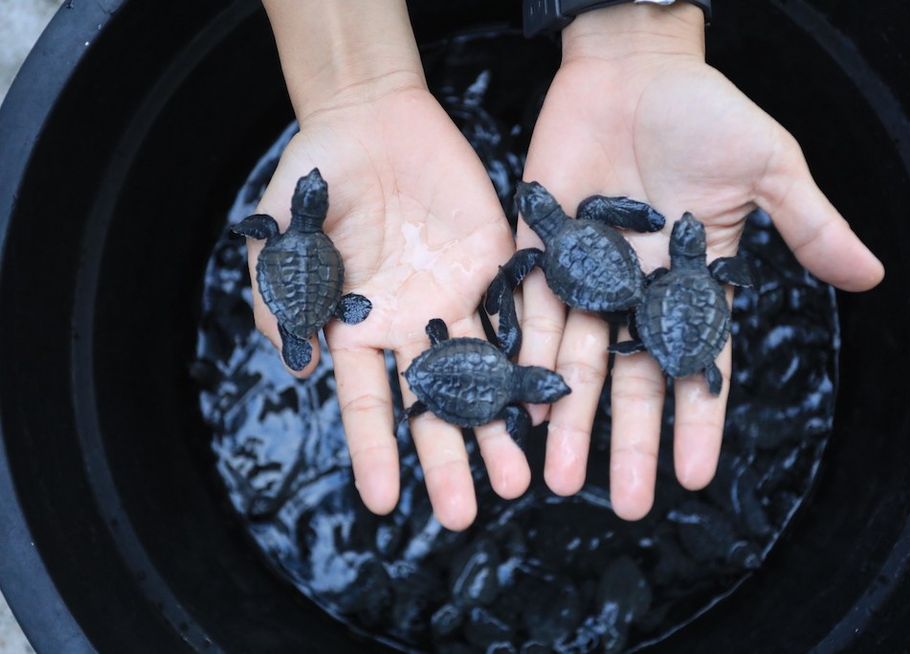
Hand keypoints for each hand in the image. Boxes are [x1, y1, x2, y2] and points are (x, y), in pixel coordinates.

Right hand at [248, 1, 521, 529]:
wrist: (372, 120)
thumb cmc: (317, 178)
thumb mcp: (283, 242)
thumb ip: (283, 306)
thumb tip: (300, 374)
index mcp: (357, 330)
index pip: (368, 404)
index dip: (375, 453)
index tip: (384, 504)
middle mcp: (410, 328)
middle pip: (432, 407)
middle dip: (450, 459)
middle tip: (469, 514)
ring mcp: (454, 301)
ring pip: (482, 376)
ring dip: (499, 426)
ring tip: (521, 476)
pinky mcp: (493, 268)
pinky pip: (517, 319)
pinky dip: (531, 361)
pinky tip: (547, 401)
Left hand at [518, 4, 883, 518]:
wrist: (629, 67)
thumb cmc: (704, 111)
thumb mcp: (767, 167)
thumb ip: (808, 224)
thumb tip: (872, 276)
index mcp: (693, 283)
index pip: (699, 366)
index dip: (697, 422)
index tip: (696, 477)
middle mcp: (637, 293)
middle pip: (632, 381)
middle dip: (628, 442)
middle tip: (624, 504)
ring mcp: (586, 276)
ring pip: (576, 362)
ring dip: (568, 420)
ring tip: (560, 479)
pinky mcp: (540, 252)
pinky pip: (531, 314)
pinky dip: (525, 359)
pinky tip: (519, 409)